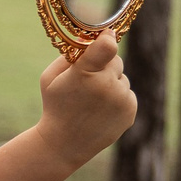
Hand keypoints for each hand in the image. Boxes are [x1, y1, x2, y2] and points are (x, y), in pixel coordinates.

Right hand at [36, 31, 137, 166]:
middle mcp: (107, 86)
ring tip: (92, 101)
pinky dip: (117, 98)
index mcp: (85, 74)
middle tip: (88, 81)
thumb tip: (92, 40)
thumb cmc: (55, 106)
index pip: (107, 46)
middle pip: (115, 59)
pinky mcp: (130, 111)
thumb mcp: (50, 77)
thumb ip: (70, 56)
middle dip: (104, 65)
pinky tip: (101, 110)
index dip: (107, 39)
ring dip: (111, 83)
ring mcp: (121, 100)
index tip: (106, 37)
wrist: (65, 144)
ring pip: (122, 78)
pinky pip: (127, 93)